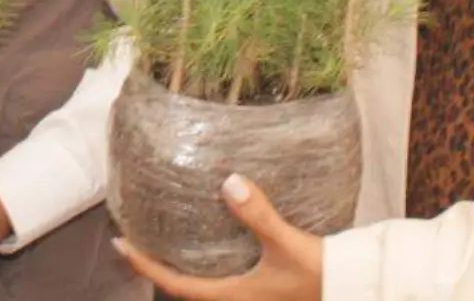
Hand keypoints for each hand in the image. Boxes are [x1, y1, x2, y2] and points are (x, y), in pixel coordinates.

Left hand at [113, 174, 321, 300]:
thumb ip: (258, 214)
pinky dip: (205, 268)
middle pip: (183, 290)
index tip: (121, 245)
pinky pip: (221, 283)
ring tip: (164, 243)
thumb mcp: (286, 242)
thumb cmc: (319, 273)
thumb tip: (229, 183)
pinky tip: (209, 247)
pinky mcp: (261, 292)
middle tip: (135, 244)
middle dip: (156, 269)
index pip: (175, 284)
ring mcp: (249, 299)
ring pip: (203, 288)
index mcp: (232, 297)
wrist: (352, 288)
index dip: (144, 266)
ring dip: (180, 270)